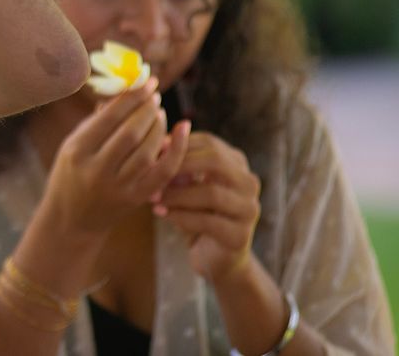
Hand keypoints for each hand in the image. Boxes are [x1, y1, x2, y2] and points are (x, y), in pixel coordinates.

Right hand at [42, 78, 190, 236]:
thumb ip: (97, 120)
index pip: (109, 118)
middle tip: (154, 95)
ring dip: (159, 127)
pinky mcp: (135, 199)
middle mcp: (97, 171)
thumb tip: (124, 89)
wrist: (72, 221)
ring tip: (159, 112)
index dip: (131, 97)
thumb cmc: (71, 173)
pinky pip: (162, 172)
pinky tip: (182, 130)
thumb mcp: (72, 145)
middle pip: (131, 133)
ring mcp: (118, 188)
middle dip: (147, 110)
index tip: (147, 82)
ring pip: (148, 152)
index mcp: (77, 152)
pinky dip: (175, 150)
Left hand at [153, 130, 260, 282]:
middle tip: (152, 174)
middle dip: (179, 166)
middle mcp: (249, 183)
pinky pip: (208, 221)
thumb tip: (159, 145)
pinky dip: (180, 216)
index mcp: (237, 165)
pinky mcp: (240, 236)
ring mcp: (249, 210)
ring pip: (211, 193)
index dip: (179, 145)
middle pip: (216, 161)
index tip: (153, 153)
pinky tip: (161, 214)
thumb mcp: (187, 185)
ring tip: (153, 197)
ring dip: (176, 194)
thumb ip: (179, 166)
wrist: (214, 257)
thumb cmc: (196, 213)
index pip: (209, 143)